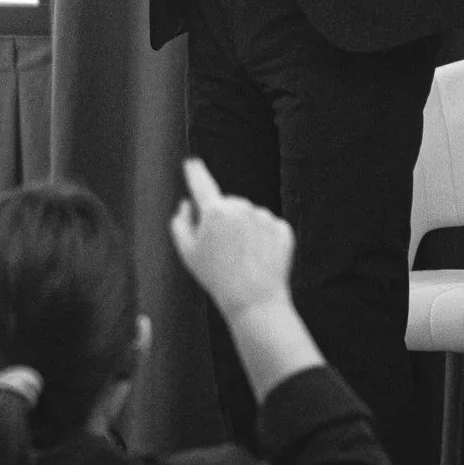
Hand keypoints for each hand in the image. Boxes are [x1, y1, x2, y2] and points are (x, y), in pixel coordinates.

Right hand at [169, 158, 293, 316]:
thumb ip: (181, 223)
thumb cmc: (216, 278)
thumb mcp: (187, 253)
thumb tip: (187, 204)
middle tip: (222, 251)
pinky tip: (259, 259)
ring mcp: (264, 217)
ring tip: (242, 259)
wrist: (254, 301)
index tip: (192, 163)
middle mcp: (241, 207)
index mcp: (215, 210)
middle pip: (229, 206)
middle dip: (225, 221)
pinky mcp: (282, 229)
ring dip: (245, 231)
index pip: (202, 184)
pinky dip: (264, 240)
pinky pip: (269, 228)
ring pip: (250, 217)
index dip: (195, 172)